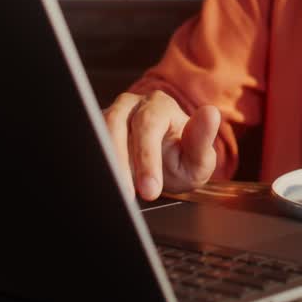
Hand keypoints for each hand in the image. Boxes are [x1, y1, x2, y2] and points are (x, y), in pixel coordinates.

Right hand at [102, 91, 219, 200]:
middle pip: (116, 125)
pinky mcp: (95, 130)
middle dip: (122, 165)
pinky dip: (96, 163)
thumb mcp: (198, 158)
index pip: (149, 125)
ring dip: (106, 163)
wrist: (164, 167)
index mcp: (159, 106)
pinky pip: (90, 142)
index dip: (147, 158)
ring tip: (117, 191)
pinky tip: (103, 183)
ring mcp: (110, 116)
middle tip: (128, 196)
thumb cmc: (180, 159)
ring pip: (98, 132)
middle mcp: (132, 106)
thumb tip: (211, 113)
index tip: (150, 189)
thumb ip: (203, 139)